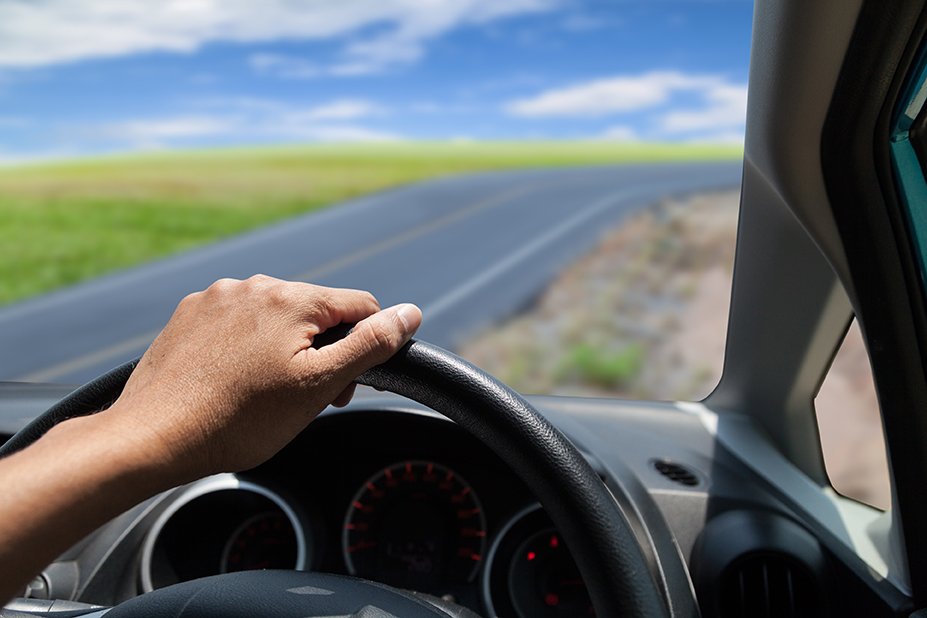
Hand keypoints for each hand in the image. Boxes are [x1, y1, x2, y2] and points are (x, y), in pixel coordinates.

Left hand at [99, 275, 420, 482]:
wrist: (152, 437)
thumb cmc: (239, 419)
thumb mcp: (318, 385)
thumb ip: (370, 344)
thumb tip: (410, 313)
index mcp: (293, 298)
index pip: (361, 307)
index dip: (366, 346)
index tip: (343, 386)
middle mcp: (255, 285)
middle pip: (317, 312)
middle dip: (322, 350)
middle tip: (306, 399)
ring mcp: (217, 297)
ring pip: (276, 317)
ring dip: (284, 347)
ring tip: (263, 393)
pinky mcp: (190, 314)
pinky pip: (237, 322)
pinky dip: (245, 346)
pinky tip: (232, 380)